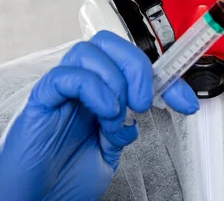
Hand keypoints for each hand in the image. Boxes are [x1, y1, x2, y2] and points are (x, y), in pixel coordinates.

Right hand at [0, 30, 198, 200]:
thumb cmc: (62, 179)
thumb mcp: (107, 151)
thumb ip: (123, 126)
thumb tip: (144, 109)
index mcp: (97, 94)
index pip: (131, 64)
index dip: (164, 77)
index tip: (185, 101)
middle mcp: (79, 86)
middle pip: (108, 44)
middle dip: (137, 66)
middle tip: (144, 100)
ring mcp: (58, 92)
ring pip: (87, 51)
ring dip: (114, 80)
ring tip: (117, 115)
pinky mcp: (39, 101)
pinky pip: (64, 76)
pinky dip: (92, 88)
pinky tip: (103, 112)